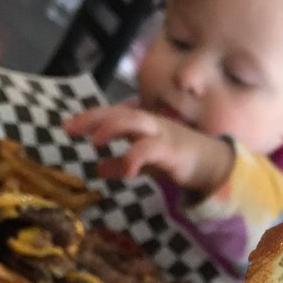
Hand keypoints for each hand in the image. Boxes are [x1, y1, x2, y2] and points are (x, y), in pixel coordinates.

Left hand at [66, 104, 233, 197]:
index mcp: (142, 124)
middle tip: (72, 130)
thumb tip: (97, 169)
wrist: (215, 165)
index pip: (113, 114)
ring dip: (113, 128)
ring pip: (135, 122)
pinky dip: (135, 157)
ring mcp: (163, 135)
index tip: (67, 127)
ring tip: (95, 142)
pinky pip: (152, 149)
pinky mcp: (173, 151)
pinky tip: (125, 170)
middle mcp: (151, 124)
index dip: (89, 118)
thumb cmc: (178, 159)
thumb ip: (121, 162)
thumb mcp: (145, 162)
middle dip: (95, 119)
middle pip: (120, 112)